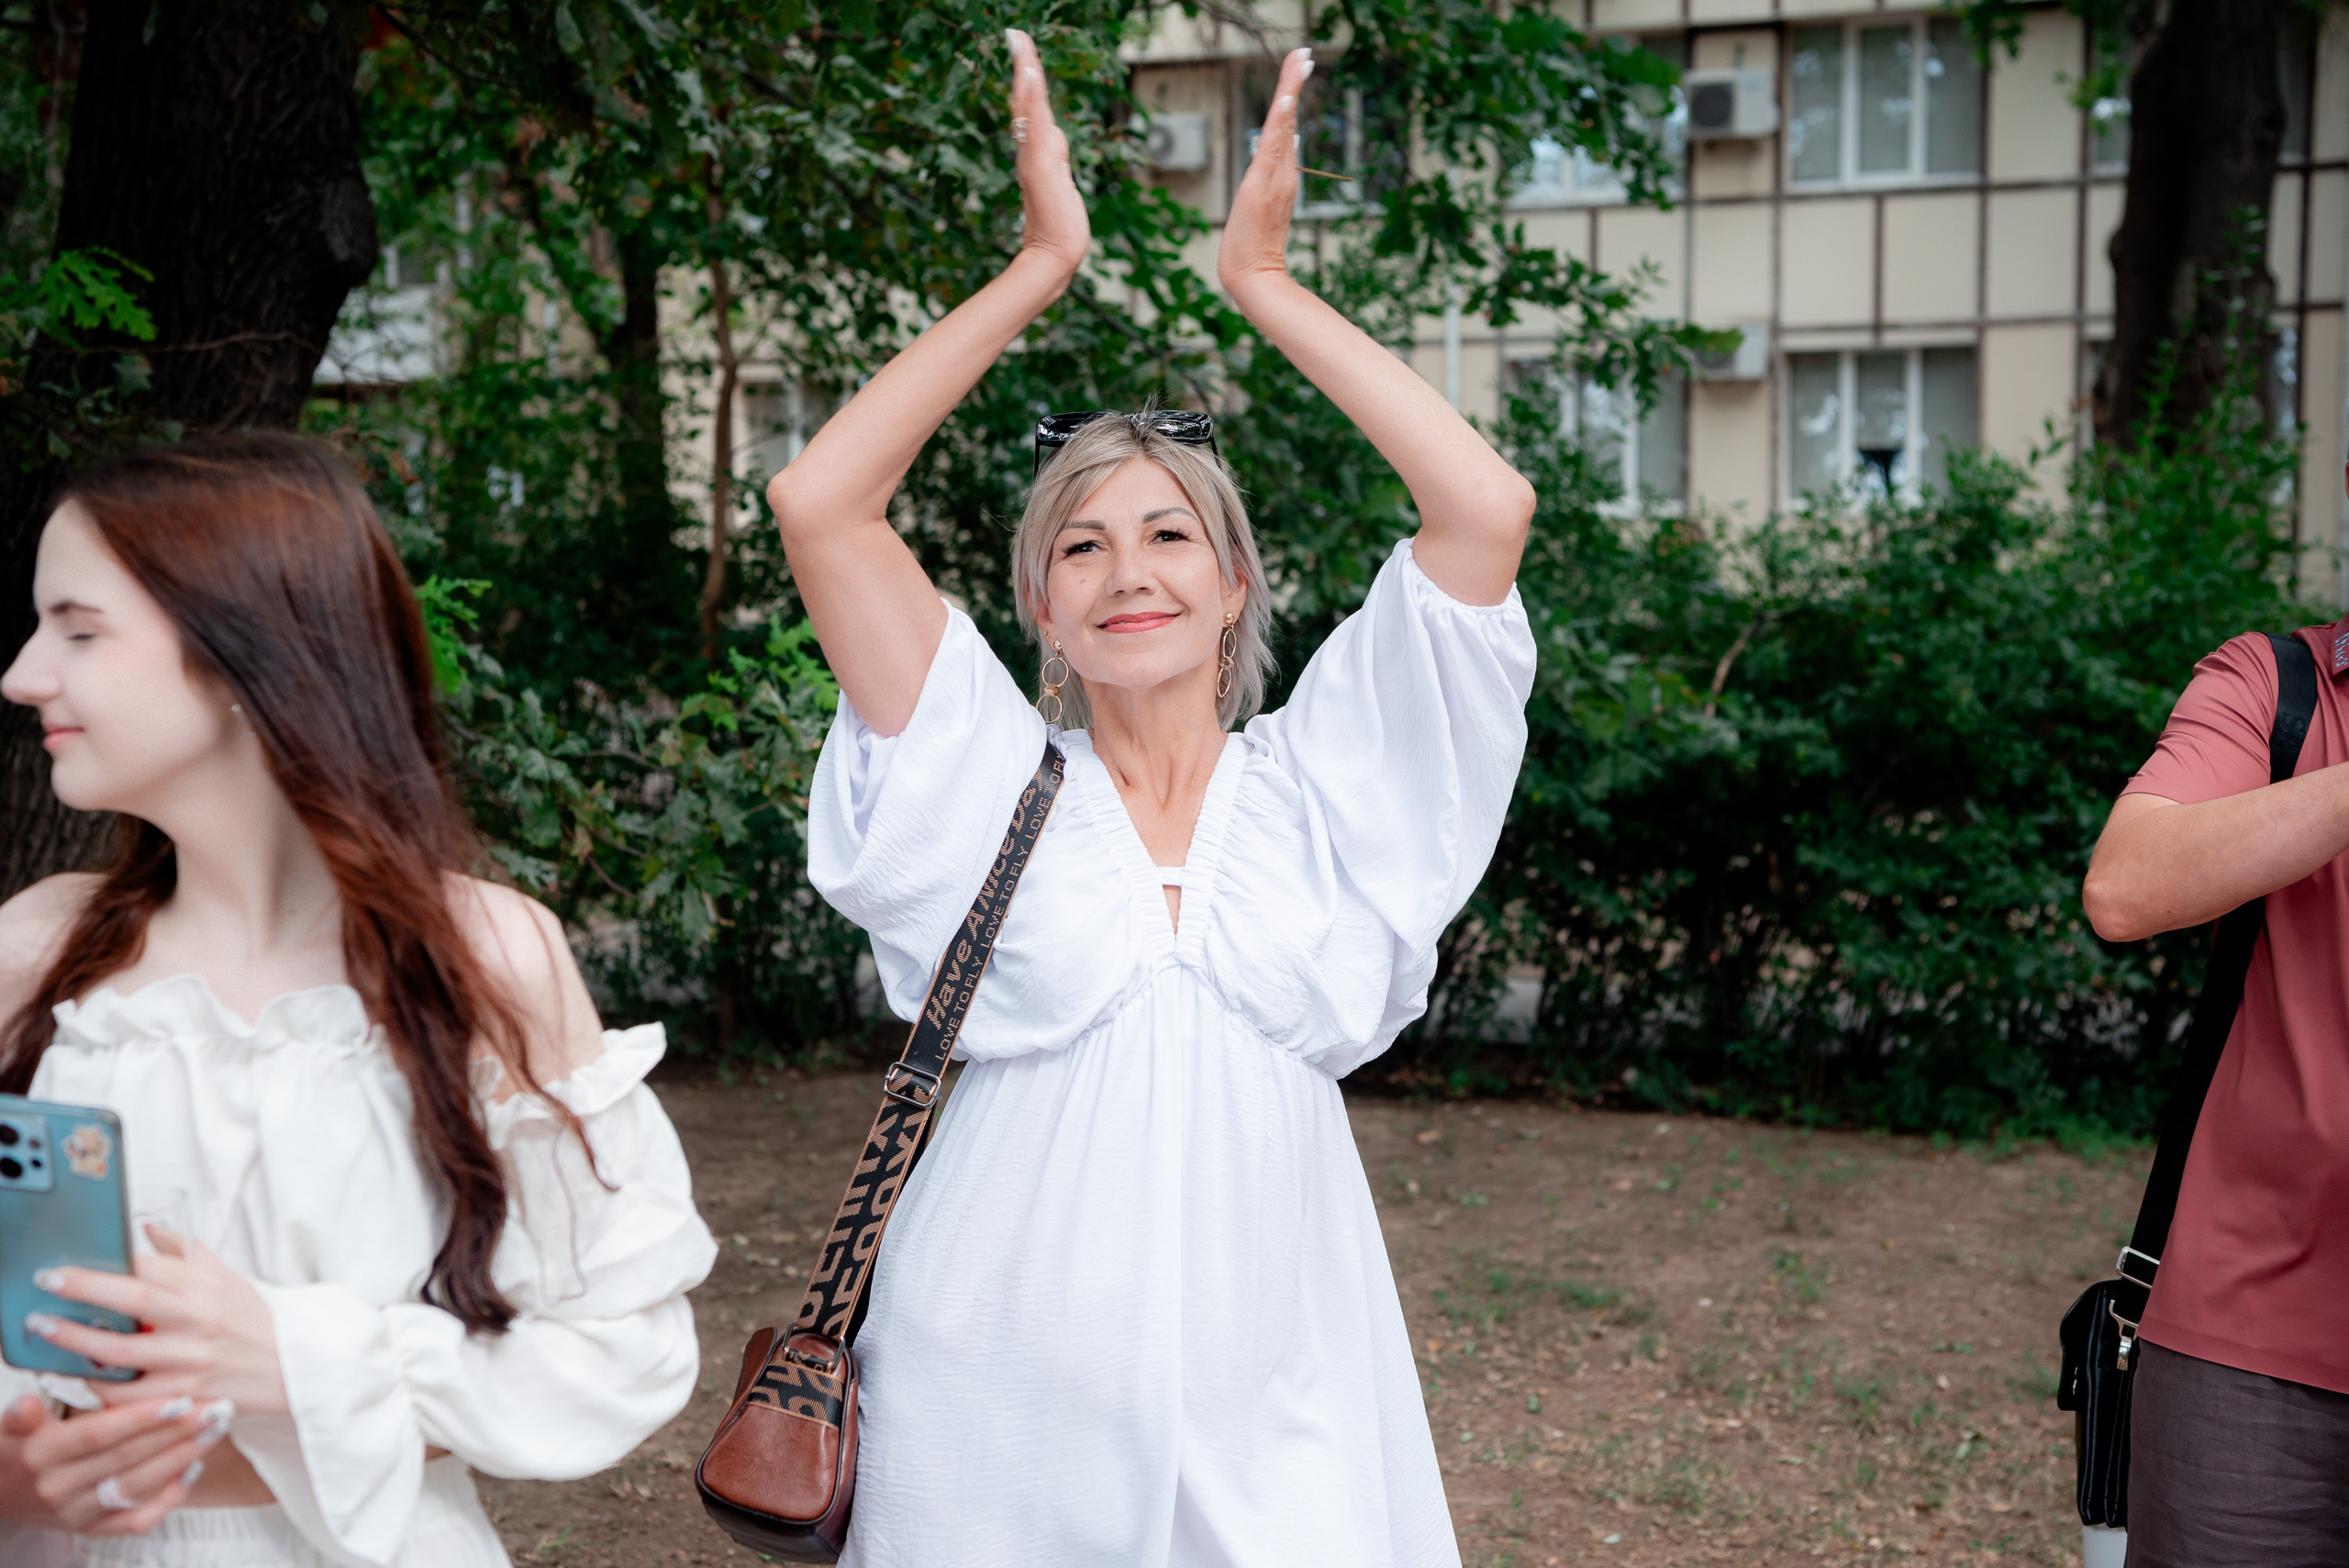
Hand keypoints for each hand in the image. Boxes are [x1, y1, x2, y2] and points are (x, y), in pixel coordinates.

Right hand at [0, 1390, 224, 1534]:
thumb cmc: (12, 1450)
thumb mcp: (7, 1429)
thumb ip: (22, 1417)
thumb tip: (26, 1403)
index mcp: (41, 1455)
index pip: (98, 1434)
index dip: (139, 1418)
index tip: (180, 1399)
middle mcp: (59, 1487)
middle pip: (126, 1457)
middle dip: (175, 1432)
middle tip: (215, 1409)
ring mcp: (76, 1512)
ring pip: (136, 1486)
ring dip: (180, 1458)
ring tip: (213, 1432)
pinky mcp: (90, 1529)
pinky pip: (135, 1521)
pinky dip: (167, 1499)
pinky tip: (194, 1470)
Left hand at [25, 1228, 286, 1418]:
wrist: (292, 1368)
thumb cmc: (252, 1320)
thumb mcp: (226, 1277)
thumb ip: (184, 1251)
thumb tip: (145, 1228)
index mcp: (206, 1287)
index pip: (149, 1269)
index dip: (104, 1267)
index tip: (62, 1266)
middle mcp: (197, 1322)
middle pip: (133, 1304)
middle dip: (83, 1294)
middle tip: (43, 1289)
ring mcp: (189, 1363)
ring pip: (120, 1355)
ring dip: (75, 1344)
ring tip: (43, 1333)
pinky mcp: (183, 1399)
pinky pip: (129, 1397)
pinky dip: (99, 1388)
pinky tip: (78, 1376)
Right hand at [1006, 29, 1088, 271]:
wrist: (1057, 253)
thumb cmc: (1059, 225)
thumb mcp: (1060, 182)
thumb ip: (1055, 157)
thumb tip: (1055, 137)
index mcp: (1037, 150)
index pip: (1032, 106)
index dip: (1027, 78)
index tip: (1022, 48)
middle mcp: (1032, 149)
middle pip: (1027, 99)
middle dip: (1023, 63)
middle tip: (1016, 33)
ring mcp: (1034, 156)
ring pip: (1030, 107)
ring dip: (1026, 73)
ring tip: (1021, 44)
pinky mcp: (1039, 164)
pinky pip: (1034, 125)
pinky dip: (1030, 99)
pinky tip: (1028, 76)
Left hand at [1217, 47, 1313, 298]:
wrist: (1251, 274)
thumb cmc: (1253, 247)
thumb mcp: (1261, 206)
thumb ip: (1272, 179)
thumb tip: (1283, 148)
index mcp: (1281, 172)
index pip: (1285, 124)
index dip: (1291, 93)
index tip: (1299, 62)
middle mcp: (1282, 170)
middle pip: (1287, 117)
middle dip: (1294, 81)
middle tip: (1304, 50)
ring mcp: (1275, 176)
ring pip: (1283, 126)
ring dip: (1289, 91)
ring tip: (1299, 61)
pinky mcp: (1264, 184)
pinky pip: (1274, 147)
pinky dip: (1281, 123)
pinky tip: (1286, 101)